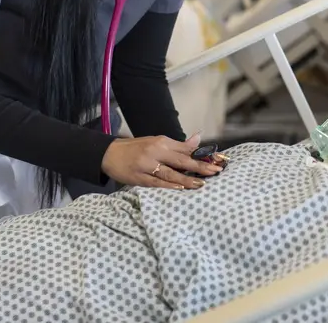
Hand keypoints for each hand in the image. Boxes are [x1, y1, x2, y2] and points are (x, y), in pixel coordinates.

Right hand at [100, 132, 223, 189]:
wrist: (109, 154)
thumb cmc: (136, 148)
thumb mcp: (157, 142)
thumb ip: (178, 144)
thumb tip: (198, 138)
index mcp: (162, 142)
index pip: (187, 149)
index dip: (203, 155)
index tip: (218, 160)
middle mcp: (156, 151)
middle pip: (182, 160)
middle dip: (200, 166)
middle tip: (216, 171)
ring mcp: (147, 165)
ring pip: (171, 173)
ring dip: (187, 179)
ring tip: (201, 183)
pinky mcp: (139, 178)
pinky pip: (156, 183)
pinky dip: (169, 186)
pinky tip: (180, 189)